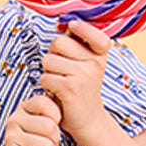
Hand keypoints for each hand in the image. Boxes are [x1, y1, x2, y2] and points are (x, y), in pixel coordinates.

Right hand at [0, 92, 62, 145]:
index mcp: (22, 109)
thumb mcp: (47, 129)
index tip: (54, 124)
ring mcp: (11, 138)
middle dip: (54, 139)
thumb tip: (58, 116)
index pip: (42, 102)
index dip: (55, 115)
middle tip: (46, 145)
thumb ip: (52, 117)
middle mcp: (13, 121)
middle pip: (49, 126)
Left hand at [39, 19, 111, 139]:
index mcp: (100, 55)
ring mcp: (83, 75)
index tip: (73, 26)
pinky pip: (45, 77)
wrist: (88, 120)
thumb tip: (65, 24)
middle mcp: (94, 63)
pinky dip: (46, 85)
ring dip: (47, 71)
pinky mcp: (70, 88)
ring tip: (59, 81)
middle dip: (52, 54)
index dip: (83, 28)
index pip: (96, 34)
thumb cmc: (81, 89)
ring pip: (48, 60)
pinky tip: (56, 91)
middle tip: (60, 67)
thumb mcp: (86, 65)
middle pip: (59, 42)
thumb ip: (78, 45)